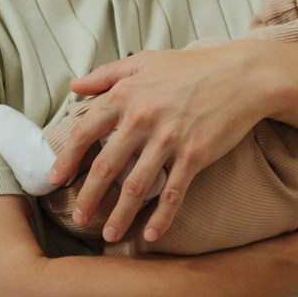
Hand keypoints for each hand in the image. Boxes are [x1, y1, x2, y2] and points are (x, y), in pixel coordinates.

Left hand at [58, 46, 269, 246]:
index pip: (85, 131)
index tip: (54, 180)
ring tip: (108, 235)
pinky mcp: (194, 156)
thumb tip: (73, 86)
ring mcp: (169, 139)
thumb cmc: (192, 67)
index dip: (67, 158)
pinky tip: (150, 235)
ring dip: (120, 214)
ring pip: (136, 186)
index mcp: (126, 95)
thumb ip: (106, 74)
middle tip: (77, 218)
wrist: (243, 76)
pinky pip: (173, 193)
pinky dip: (161, 217)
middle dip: (88, 196)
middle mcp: (143, 119)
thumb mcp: (145, 61)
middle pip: (106, 166)